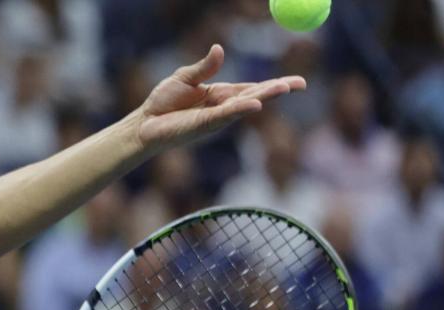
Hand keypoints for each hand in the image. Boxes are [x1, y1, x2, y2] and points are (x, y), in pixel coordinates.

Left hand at [133, 44, 305, 152]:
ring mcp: (215, 118)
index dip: (274, 85)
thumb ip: (204, 66)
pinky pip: (225, 116)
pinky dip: (240, 109)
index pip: (252, 89)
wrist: (144, 123)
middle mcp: (223, 108)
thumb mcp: (185, 78)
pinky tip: (254, 105)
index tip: (297, 82)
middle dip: (277, 91)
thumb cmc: (163, 102)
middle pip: (255, 97)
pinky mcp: (204, 126)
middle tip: (299, 84)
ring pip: (244, 106)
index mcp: (221, 95)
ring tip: (284, 88)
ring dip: (265, 97)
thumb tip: (220, 48)